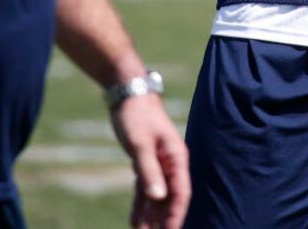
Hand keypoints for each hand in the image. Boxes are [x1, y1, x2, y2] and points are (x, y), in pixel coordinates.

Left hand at [111, 93, 190, 228]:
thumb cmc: (136, 114)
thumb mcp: (140, 144)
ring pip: (157, 196)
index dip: (176, 215)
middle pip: (170, 198)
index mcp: (176, 157)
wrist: (126, 92)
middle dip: (164, 220)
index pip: (181, 193)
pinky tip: (135, 221)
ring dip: (151, 216)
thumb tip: (158, 198)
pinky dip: (141, 204)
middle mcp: (171, 162)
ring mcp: (158, 162)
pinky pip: (145, 188)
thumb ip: (149, 171)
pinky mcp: (145, 160)